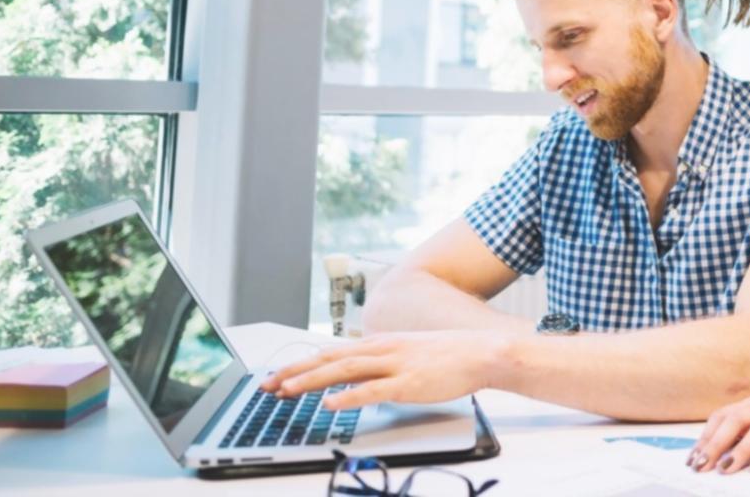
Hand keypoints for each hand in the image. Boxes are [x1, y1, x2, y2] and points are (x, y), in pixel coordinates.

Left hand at [259, 330, 511, 409]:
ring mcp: (395, 365)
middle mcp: (383, 350)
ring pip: (344, 371)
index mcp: (380, 343)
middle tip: (267, 384)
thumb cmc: (449, 356)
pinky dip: (349, 397)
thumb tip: (356, 377)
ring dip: (312, 381)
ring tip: (286, 391)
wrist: (482, 353)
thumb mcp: (407, 353)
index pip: (332, 353)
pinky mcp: (409, 383)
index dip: (302, 364)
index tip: (277, 375)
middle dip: (295, 371)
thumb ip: (381, 363)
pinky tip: (330, 405)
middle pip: (330, 359)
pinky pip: (373, 391)